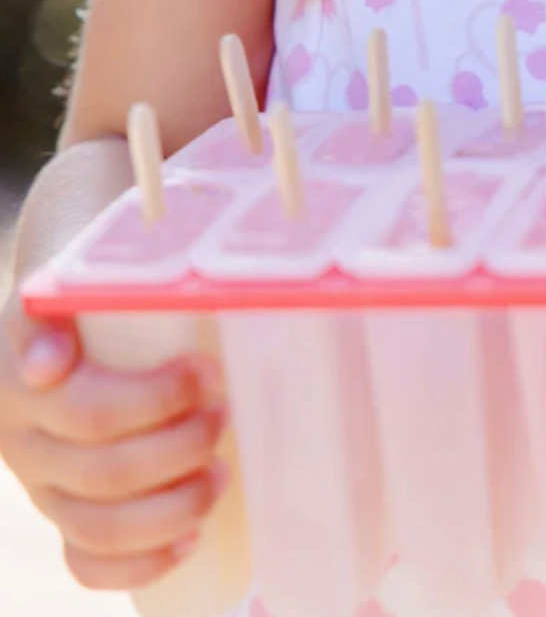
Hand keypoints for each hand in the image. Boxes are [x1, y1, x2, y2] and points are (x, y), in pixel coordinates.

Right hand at [0, 291, 228, 592]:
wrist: (53, 315)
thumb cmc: (81, 291)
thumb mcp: (70, 278)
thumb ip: (62, 303)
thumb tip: (47, 364)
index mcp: (23, 380)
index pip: (89, 412)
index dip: (156, 401)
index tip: (207, 370)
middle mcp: (24, 440)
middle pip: (105, 472)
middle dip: (180, 447)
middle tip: (225, 411)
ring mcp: (42, 485)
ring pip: (99, 526)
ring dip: (172, 508)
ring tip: (222, 473)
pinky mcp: (63, 516)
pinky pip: (87, 564)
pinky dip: (141, 564)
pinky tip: (190, 540)